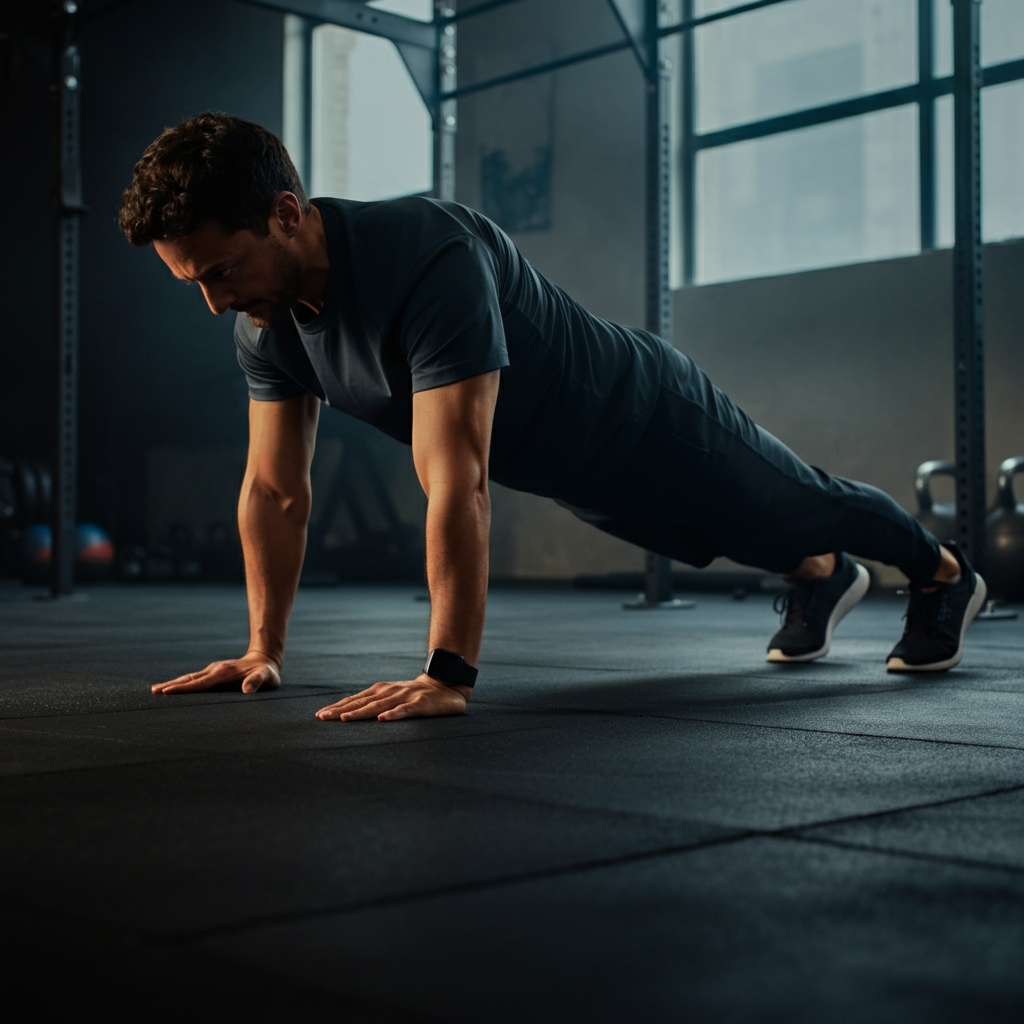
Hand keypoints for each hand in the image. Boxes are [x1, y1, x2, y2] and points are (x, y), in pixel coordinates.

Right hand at [152, 651, 281, 694]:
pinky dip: (182, 683)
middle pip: (189, 679)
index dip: (184, 688)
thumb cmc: (267, 671)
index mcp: (224, 672)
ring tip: (155, 690)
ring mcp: (214, 670)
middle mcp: (215, 669)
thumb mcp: (267, 676)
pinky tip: (173, 688)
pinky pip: (195, 679)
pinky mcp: (214, 672)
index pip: (200, 682)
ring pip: (190, 678)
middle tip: (154, 692)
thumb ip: (258, 681)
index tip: (167, 691)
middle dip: (171, 685)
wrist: (265, 659)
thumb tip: (247, 690)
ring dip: (173, 683)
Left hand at [315, 674, 469, 721]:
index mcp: (380, 691)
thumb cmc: (414, 695)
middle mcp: (389, 692)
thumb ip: (374, 703)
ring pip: (378, 707)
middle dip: (340, 710)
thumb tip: (348, 713)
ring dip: (360, 712)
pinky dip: (393, 715)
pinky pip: (404, 711)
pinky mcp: (420, 704)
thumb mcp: (391, 696)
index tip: (319, 715)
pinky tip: (382, 720)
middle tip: (322, 718)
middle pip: (361, 703)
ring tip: (343, 719)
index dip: (337, 707)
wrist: (445, 685)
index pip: (355, 699)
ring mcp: (404, 697)